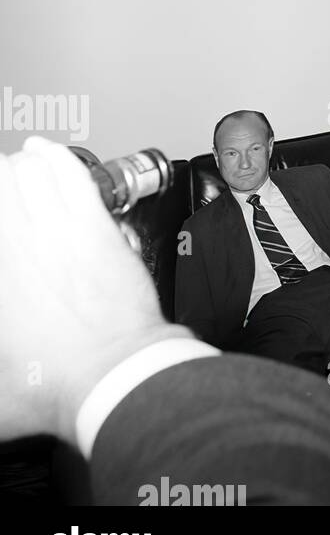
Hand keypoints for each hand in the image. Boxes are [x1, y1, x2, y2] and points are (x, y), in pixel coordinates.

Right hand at [0, 137, 189, 445]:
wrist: (113, 374)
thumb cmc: (57, 383)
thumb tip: (0, 371)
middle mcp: (18, 247)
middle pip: (0, 187)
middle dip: (0, 179)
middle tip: (1, 182)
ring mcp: (58, 233)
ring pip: (31, 175)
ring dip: (22, 165)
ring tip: (20, 162)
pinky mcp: (97, 227)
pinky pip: (70, 176)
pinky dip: (55, 157)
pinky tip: (47, 151)